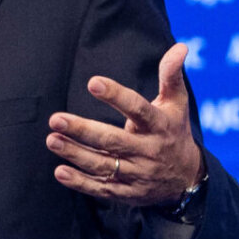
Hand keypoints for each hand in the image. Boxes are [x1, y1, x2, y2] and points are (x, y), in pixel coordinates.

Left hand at [49, 42, 205, 207]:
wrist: (186, 178)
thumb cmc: (174, 131)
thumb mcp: (177, 103)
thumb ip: (171, 75)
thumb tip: (180, 46)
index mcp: (159, 126)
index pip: (137, 109)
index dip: (116, 96)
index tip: (93, 82)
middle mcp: (148, 151)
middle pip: (113, 141)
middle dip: (83, 130)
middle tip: (56, 118)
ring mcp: (138, 174)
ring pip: (103, 165)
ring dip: (76, 154)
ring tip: (52, 140)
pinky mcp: (128, 193)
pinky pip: (102, 189)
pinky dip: (81, 182)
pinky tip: (60, 171)